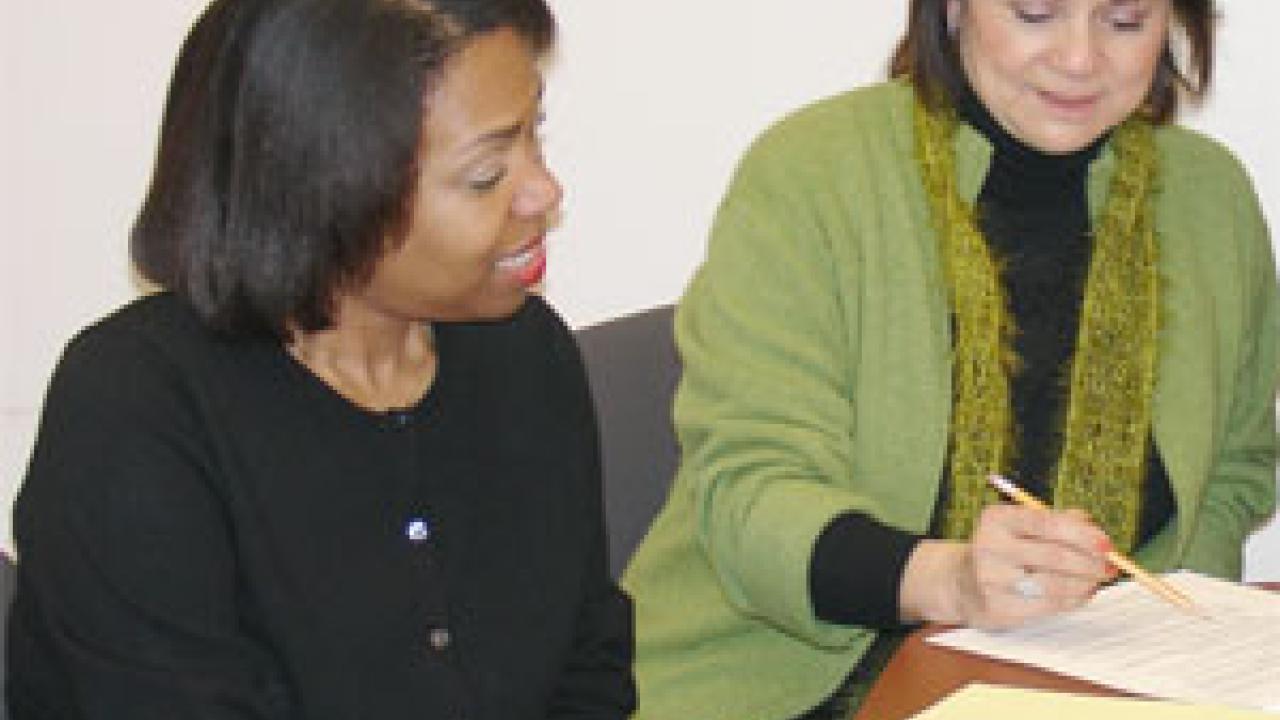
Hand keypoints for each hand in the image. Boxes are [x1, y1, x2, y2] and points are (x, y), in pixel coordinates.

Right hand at [899, 504, 1116, 628]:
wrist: (963, 583)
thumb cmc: (1007, 549)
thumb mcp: (1025, 526)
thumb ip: (1062, 522)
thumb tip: (1098, 537)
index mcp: (996, 519)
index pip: (1045, 523)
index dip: (1081, 534)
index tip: (1107, 544)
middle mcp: (989, 547)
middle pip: (1053, 556)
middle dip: (1089, 563)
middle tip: (1110, 566)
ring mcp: (990, 581)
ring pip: (1053, 585)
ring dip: (1085, 584)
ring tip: (1096, 580)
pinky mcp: (997, 609)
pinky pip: (1047, 607)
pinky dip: (1072, 601)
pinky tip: (1079, 594)